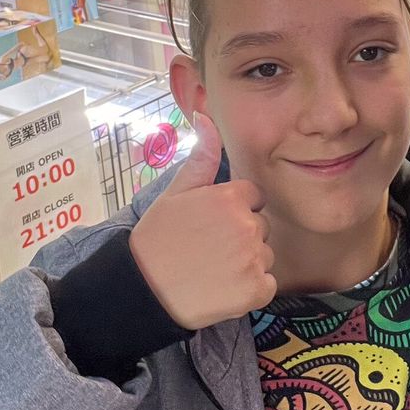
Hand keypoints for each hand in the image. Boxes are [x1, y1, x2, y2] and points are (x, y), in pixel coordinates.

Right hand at [129, 113, 275, 329]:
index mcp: (230, 198)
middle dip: (242, 236)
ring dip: (247, 263)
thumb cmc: (157, 241)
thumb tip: (206, 117)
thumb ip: (201, 157)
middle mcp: (247, 225)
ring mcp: (254, 259)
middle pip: (261, 226)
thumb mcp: (175, 194)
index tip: (211, 225)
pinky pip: (267, 284)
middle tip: (209, 250)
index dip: (235, 210)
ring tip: (213, 271)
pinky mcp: (257, 290)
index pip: (254, 197)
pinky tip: (224, 289)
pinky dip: (251, 290)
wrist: (142, 293)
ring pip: (265, 255)